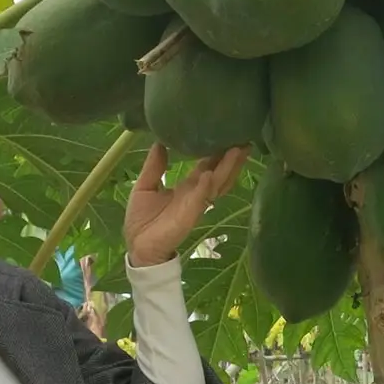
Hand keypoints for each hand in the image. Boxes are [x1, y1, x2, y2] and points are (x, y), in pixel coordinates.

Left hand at [124, 143, 248, 267]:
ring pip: (217, 185)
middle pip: (220, 174)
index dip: (218, 153)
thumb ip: (154, 166)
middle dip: (232, 159)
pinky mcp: (189, 216)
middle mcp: (196, 195)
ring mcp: (196, 205)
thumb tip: (159, 142)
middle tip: (245, 139)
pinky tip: (211, 174)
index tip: (229, 136)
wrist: (138, 247)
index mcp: (187, 187)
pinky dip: (206, 187)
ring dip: (228, 169)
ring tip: (238, 150)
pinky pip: (201, 199)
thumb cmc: (141, 220)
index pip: (207, 167)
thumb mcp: (144, 186)